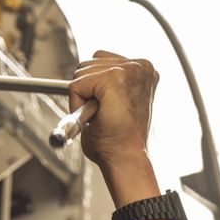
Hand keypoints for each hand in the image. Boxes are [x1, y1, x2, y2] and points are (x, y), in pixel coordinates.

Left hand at [69, 51, 158, 171]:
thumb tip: (84, 78)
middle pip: (89, 62)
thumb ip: (105, 84)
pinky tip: (95, 117)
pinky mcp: (114, 77)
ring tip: (101, 116)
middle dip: (87, 90)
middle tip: (103, 114)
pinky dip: (77, 104)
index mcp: (143, 71)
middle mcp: (140, 66)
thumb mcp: (115, 102)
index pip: (101, 61)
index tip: (107, 106)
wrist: (125, 158)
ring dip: (82, 98)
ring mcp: (129, 69)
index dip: (94, 87)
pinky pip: (76, 85)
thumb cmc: (119, 139)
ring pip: (80, 73)